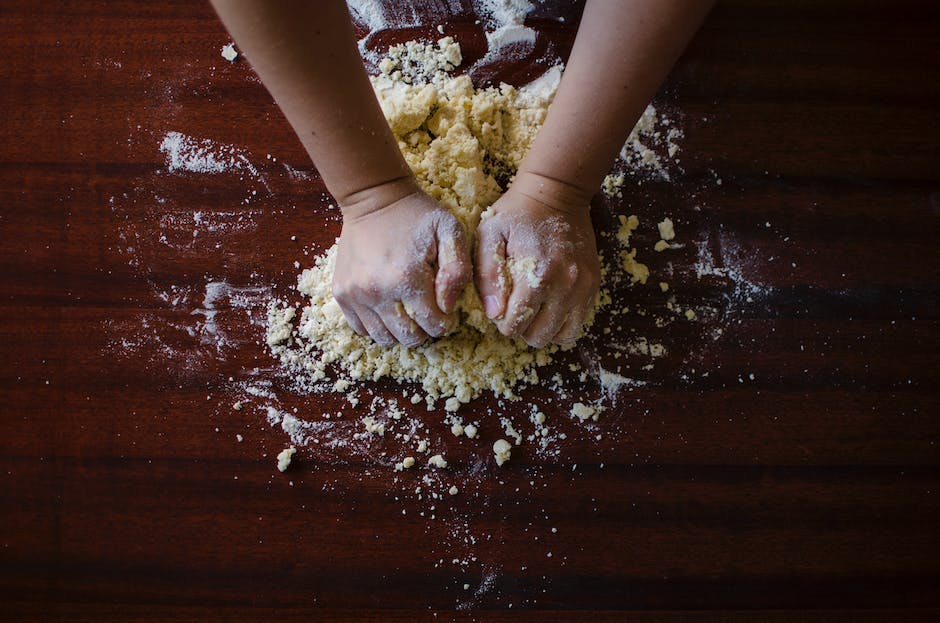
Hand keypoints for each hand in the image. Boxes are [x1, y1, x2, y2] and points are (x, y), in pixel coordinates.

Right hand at [333, 190, 470, 347]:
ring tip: (409, 313)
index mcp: (407, 278)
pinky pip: (361, 328)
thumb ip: (458, 271)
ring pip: (383, 338)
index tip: (446, 310)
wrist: (374, 198)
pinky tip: (389, 310)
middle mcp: (377, 291)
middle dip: (424, 331)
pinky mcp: (341, 293)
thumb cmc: (417, 215)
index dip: (445, 322)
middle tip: (428, 313)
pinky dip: (378, 327)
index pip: (433, 325)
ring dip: (401, 332)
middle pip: (408, 337)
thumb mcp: (450, 231)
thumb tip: (447, 307)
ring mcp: (355, 294)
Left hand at [475, 176, 599, 347]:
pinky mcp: (593, 285)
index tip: (500, 306)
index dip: (502, 321)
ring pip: (563, 336)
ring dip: (544, 329)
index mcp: (538, 276)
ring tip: (533, 310)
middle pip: (539, 336)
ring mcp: (583, 287)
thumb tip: (494, 313)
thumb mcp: (490, 235)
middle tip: (515, 308)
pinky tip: (549, 306)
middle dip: (522, 328)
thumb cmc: (517, 213)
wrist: (557, 192)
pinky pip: (579, 322)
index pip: (515, 325)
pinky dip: (562, 323)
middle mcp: (565, 286)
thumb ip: (487, 276)